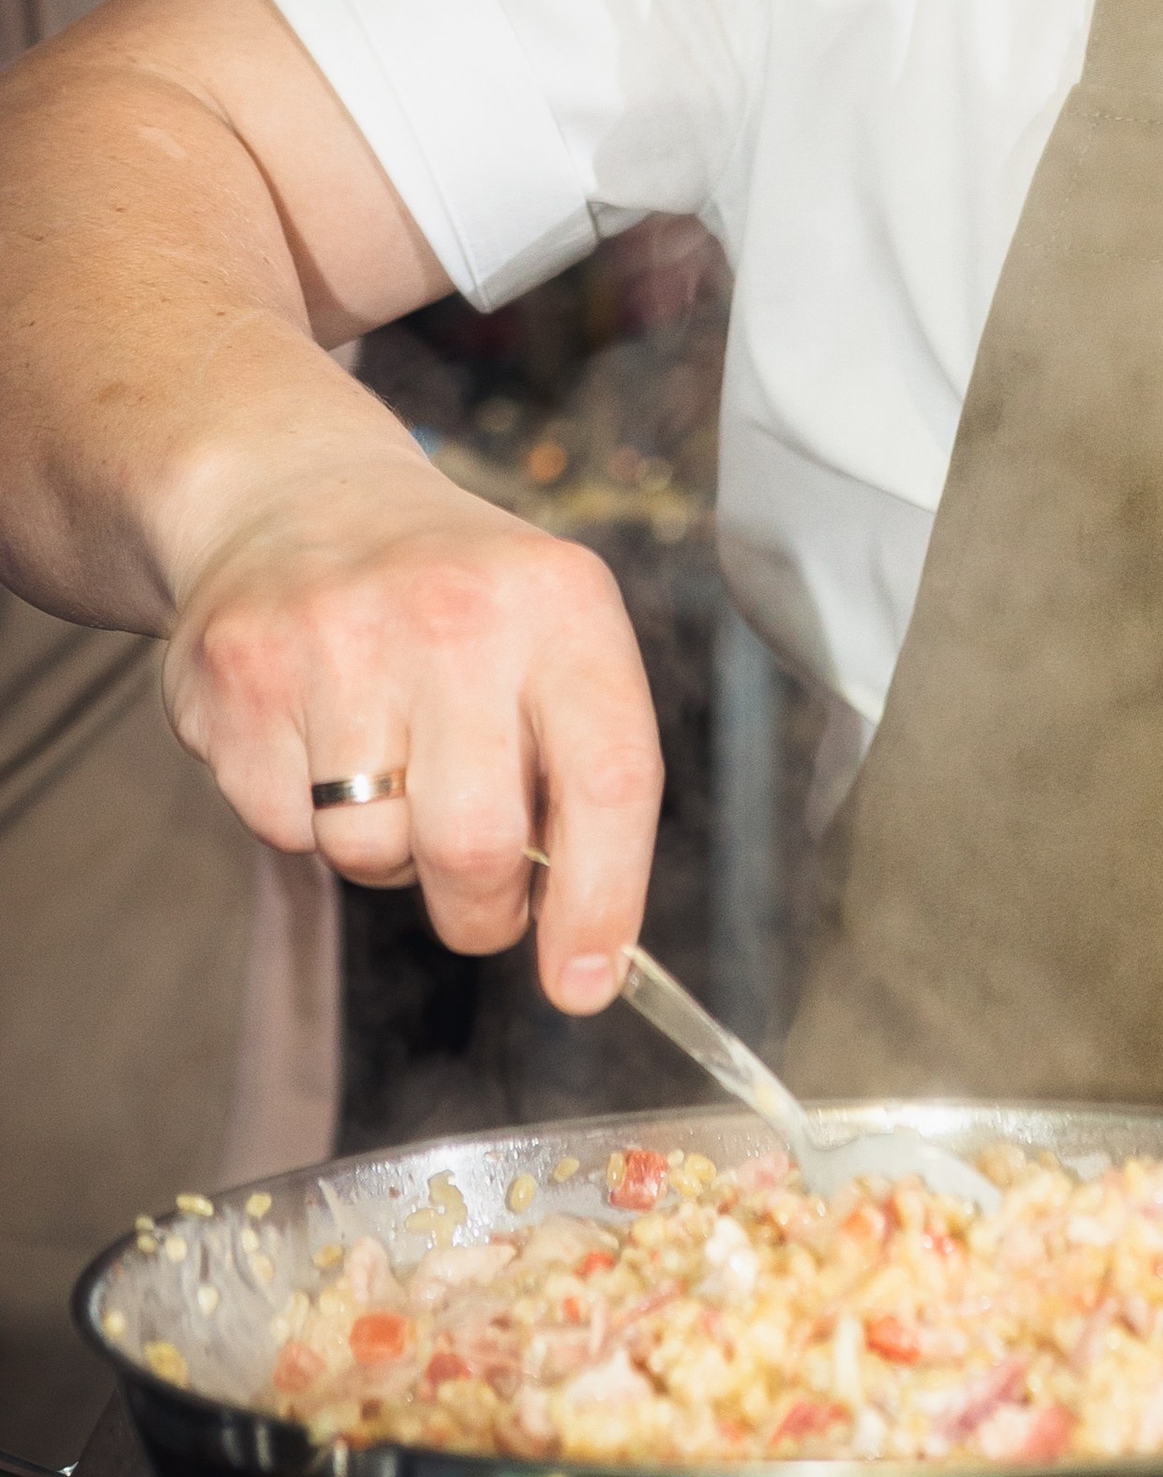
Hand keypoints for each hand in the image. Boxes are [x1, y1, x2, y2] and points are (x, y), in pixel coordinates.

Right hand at [163, 438, 662, 1015]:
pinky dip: (303, 816)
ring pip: (370, 851)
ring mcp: (335, 641)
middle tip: (481, 902)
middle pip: (477, 846)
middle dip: (481, 910)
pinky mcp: (238, 676)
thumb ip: (583, 764)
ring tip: (388, 767)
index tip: (586, 981)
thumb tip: (589, 939)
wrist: (295, 495)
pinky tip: (315, 736)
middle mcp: (454, 614)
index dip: (603, 901)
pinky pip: (281, 829)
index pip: (609, 779)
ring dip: (387, 851)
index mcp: (560, 604)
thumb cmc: (452, 595)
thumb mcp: (553, 632)